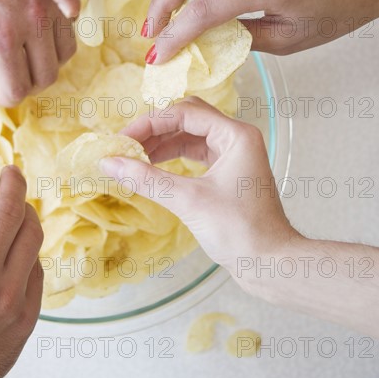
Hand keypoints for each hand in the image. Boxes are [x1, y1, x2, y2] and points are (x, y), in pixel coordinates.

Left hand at [0, 0, 76, 105]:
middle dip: (30, 85)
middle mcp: (34, 25)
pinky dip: (59, 39)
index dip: (9, 97)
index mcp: (2, 34)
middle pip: (46, 77)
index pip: (18, 87)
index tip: (2, 94)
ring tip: (29, 59)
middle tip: (15, 80)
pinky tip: (41, 33)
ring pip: (65, 55)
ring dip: (48, 64)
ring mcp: (52, 7)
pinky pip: (71, 28)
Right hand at [0, 163, 43, 377]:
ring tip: (21, 207)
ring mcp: (7, 296)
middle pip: (8, 209)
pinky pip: (37, 267)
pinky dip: (28, 252)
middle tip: (12, 173)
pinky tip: (20, 251)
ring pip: (32, 233)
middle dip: (13, 181)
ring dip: (27, 212)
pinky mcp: (27, 313)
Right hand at [99, 96, 294, 269]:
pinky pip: (194, 154)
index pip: (185, 113)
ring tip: (133, 158)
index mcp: (235, 135)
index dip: (150, 123)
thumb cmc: (238, 230)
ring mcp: (232, 155)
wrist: (270, 264)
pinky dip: (171, 158)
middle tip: (126, 146)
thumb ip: (147, 179)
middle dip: (155, 130)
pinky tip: (152, 167)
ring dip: (161, 144)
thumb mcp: (188, 201)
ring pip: (189, 136)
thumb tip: (108, 163)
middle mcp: (235, 138)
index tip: (122, 140)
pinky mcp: (226, 172)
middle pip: (187, 119)